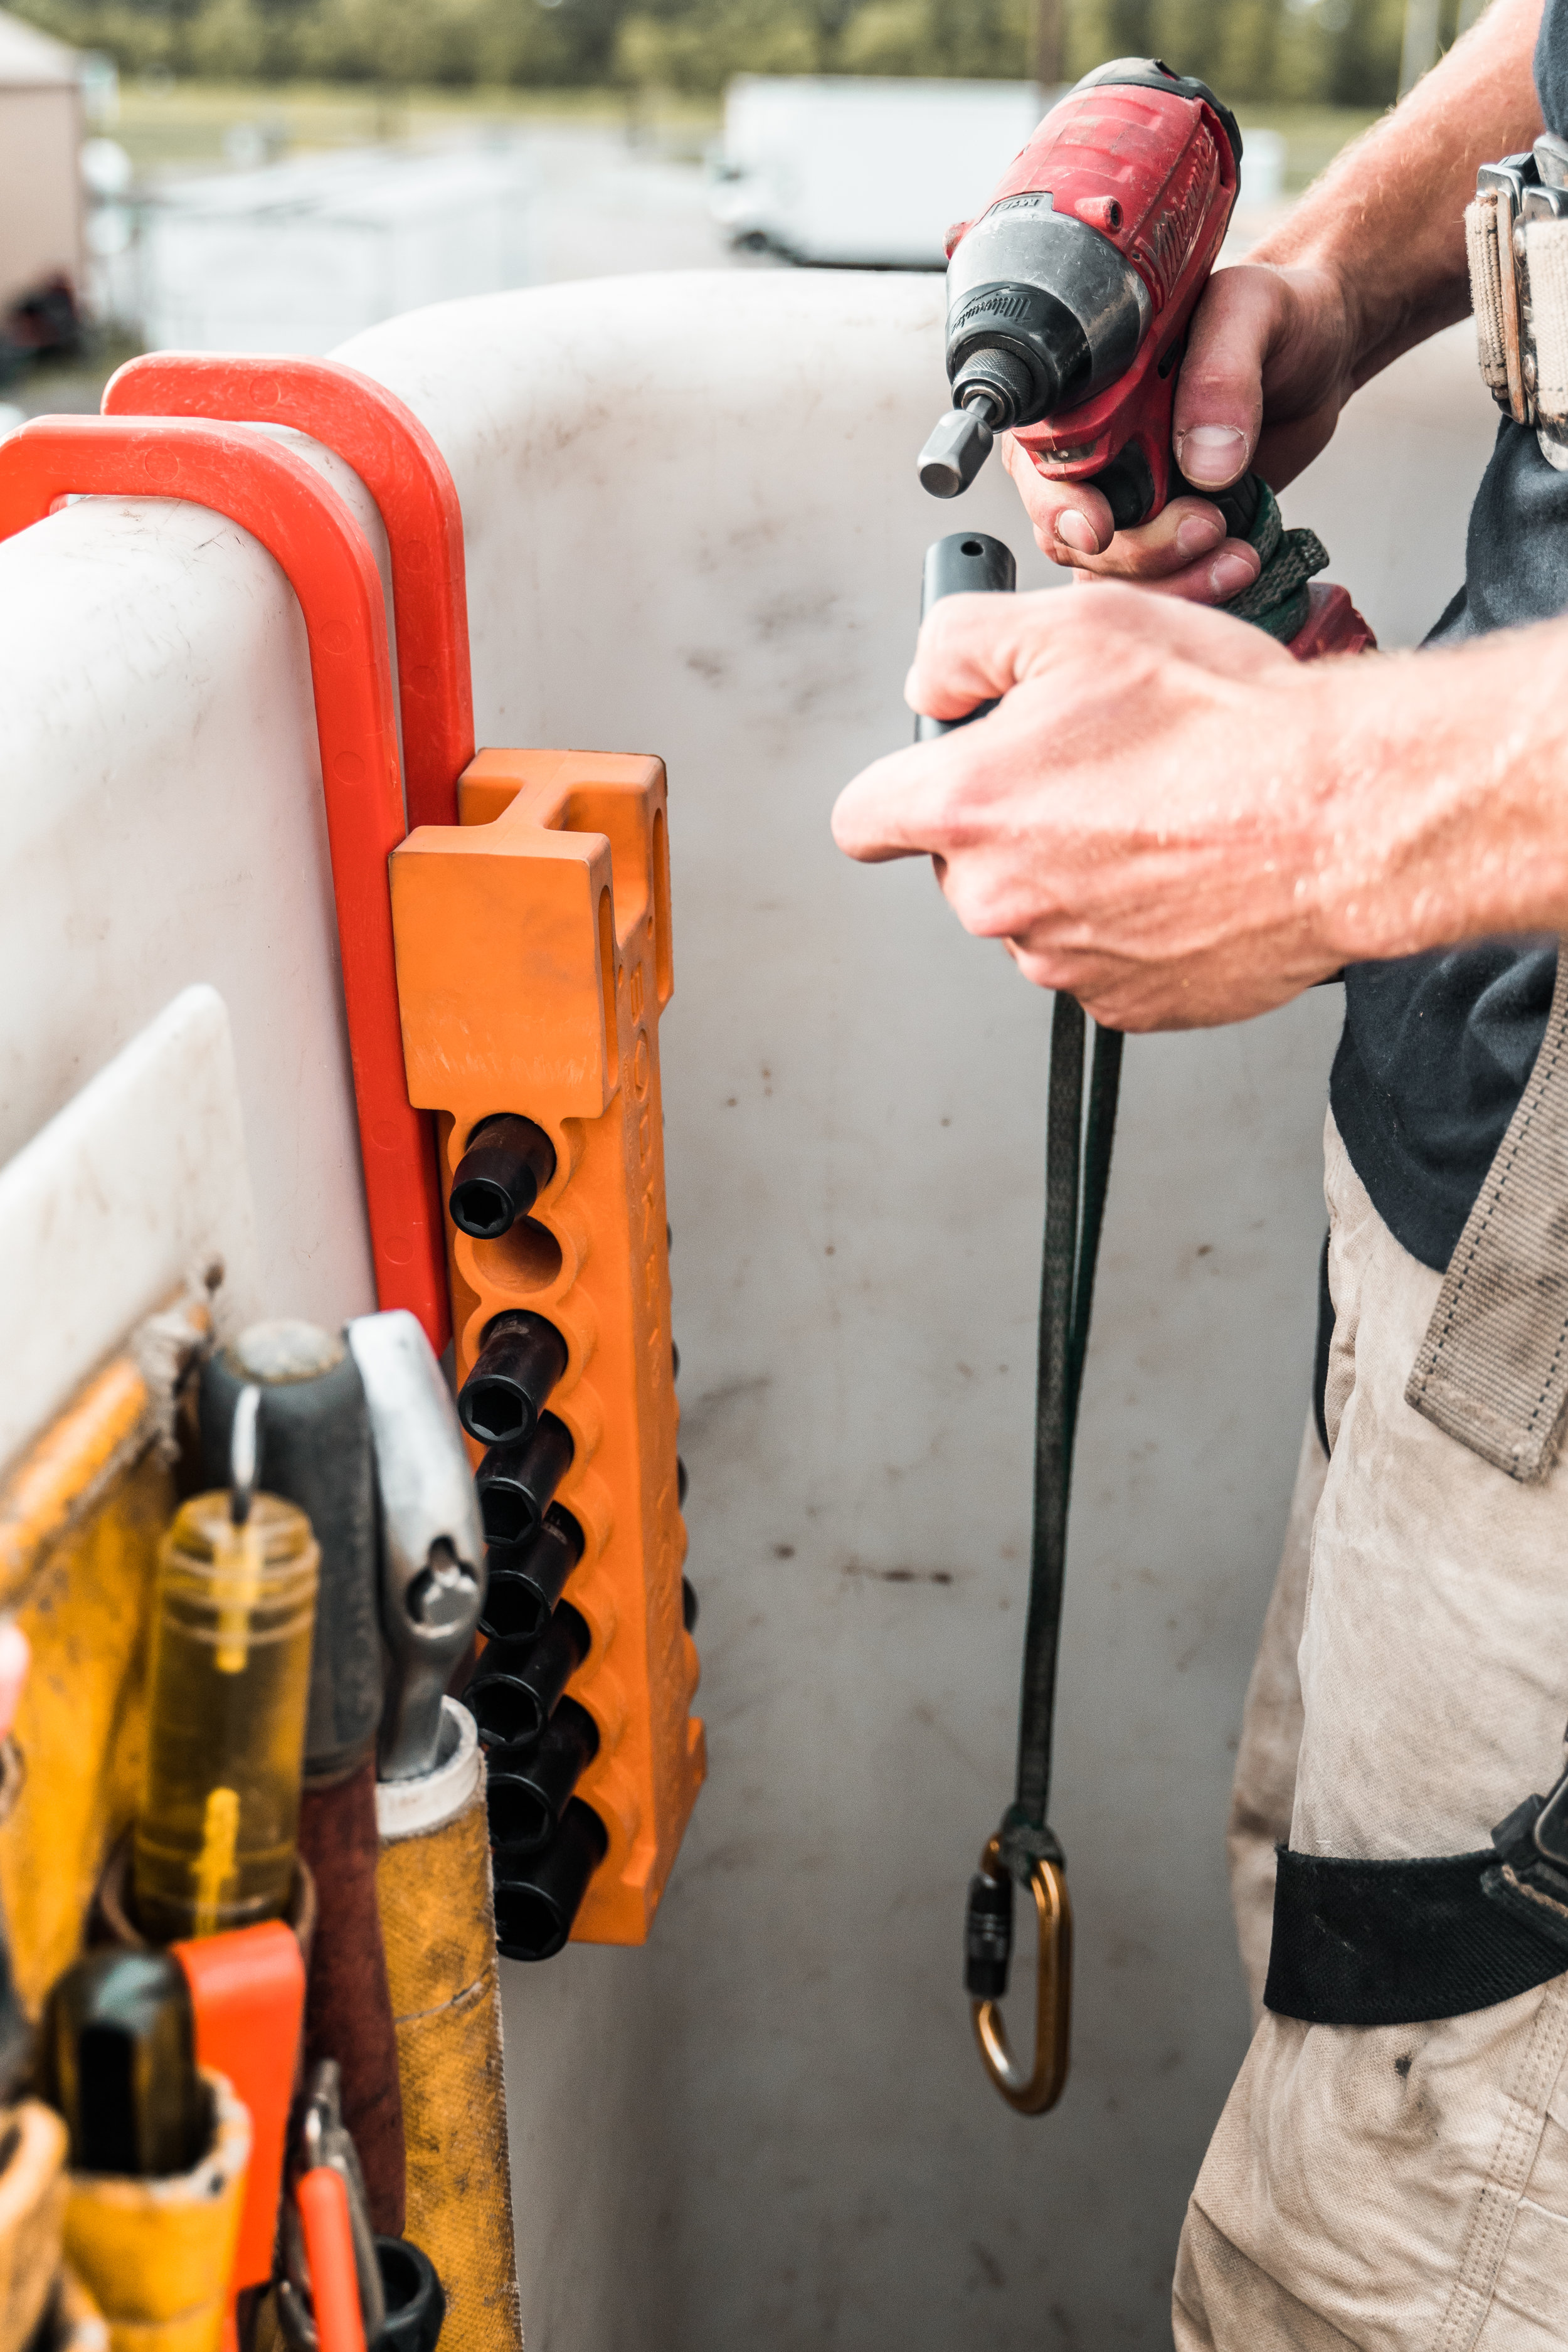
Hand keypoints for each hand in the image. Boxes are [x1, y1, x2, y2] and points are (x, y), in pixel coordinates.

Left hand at [831, 584, 1348, 1030]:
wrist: (1343, 815)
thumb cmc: (1228, 724)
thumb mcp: (1079, 623)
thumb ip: (965, 643)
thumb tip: (930, 680)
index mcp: (969, 809)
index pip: (862, 820)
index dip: (897, 788)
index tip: (937, 774)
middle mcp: (1001, 902)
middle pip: (961, 866)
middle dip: (1009, 821)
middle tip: (1095, 769)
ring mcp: (1062, 963)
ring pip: (1036, 912)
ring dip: (1076, 870)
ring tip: (1158, 813)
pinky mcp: (1125, 1005)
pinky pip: (1101, 958)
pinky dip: (1132, 920)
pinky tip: (1184, 869)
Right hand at [1005, 259, 1360, 605]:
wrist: (1320, 353)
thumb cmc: (1278, 316)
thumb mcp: (1253, 311)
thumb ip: (1223, 374)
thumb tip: (1201, 463)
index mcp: (1084, 394)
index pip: (1040, 464)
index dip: (1059, 506)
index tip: (1101, 529)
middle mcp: (1092, 454)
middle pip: (1072, 537)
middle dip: (1137, 553)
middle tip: (1207, 528)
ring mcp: (1127, 501)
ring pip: (1110, 576)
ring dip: (1172, 582)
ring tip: (1238, 560)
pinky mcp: (1165, 536)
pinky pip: (1155, 589)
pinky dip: (1192, 592)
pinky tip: (1238, 571)